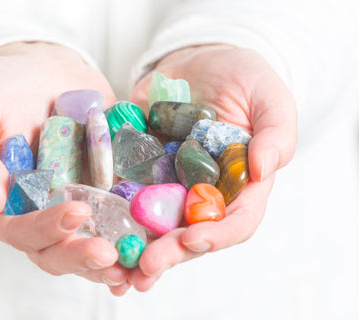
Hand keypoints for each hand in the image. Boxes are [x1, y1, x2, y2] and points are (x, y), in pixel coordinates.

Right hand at [0, 42, 129, 292]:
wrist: (41, 70)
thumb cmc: (0, 92)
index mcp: (2, 204)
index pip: (19, 231)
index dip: (45, 230)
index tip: (77, 213)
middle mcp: (37, 213)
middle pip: (55, 250)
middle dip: (82, 256)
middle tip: (110, 255)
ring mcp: (71, 205)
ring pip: (89, 244)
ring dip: (112, 261)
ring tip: (136, 264)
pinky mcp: (101, 193)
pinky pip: (118, 219)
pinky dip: (135, 234)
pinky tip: (155, 239)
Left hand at [128, 44, 296, 290]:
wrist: (201, 62)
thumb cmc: (244, 78)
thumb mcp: (269, 98)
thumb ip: (276, 133)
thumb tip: (263, 168)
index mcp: (240, 186)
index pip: (236, 222)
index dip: (216, 235)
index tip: (192, 238)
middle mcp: (203, 193)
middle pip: (189, 233)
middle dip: (168, 253)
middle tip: (144, 267)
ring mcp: (170, 184)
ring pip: (154, 225)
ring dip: (135, 247)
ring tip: (115, 266)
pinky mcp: (141, 169)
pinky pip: (124, 192)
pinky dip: (110, 212)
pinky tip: (92, 226)